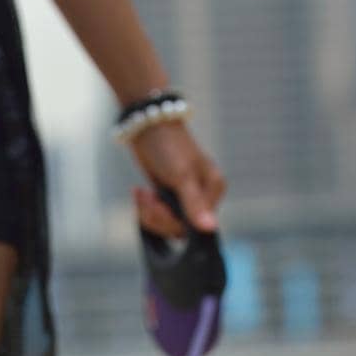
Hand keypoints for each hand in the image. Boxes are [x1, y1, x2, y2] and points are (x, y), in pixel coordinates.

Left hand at [128, 122, 226, 236]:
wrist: (147, 126)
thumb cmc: (168, 145)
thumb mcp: (182, 176)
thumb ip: (194, 205)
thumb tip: (211, 228)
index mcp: (214, 190)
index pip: (197, 226)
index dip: (173, 222)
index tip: (158, 205)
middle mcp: (203, 197)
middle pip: (180, 228)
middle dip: (158, 217)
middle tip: (148, 198)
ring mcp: (186, 199)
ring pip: (167, 225)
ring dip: (149, 213)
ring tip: (142, 194)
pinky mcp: (169, 198)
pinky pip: (158, 218)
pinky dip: (146, 209)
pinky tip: (141, 193)